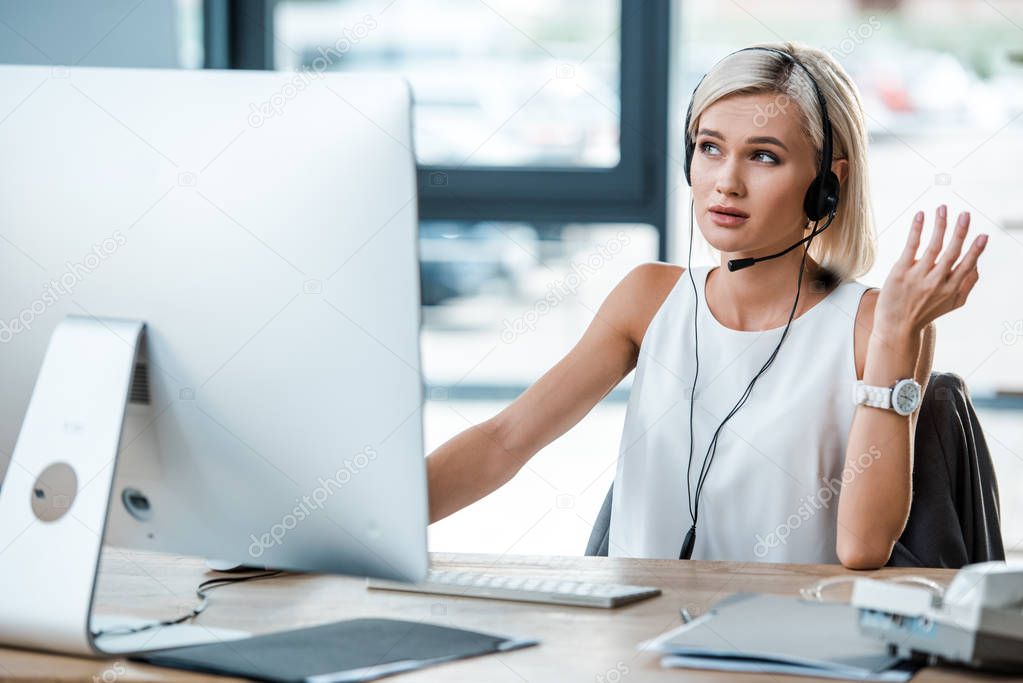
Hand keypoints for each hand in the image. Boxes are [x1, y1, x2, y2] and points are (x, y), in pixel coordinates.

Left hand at [874, 204, 987, 337]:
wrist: (896, 327)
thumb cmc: (925, 312)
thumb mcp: (952, 303)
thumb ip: (967, 285)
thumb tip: (977, 265)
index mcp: (951, 289)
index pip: (966, 265)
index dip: (975, 250)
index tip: (983, 235)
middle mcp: (936, 282)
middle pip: (951, 252)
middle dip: (960, 232)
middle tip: (965, 214)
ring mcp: (918, 277)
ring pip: (933, 246)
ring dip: (940, 225)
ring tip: (943, 209)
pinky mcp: (900, 272)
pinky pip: (911, 247)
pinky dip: (917, 230)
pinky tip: (921, 216)